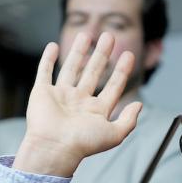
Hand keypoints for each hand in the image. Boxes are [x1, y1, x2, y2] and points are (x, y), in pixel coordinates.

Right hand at [13, 32, 142, 177]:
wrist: (54, 147)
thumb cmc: (82, 144)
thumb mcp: (114, 134)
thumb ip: (128, 120)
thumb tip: (139, 105)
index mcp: (96, 111)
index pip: (113, 86)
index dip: (121, 71)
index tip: (128, 54)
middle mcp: (79, 102)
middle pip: (93, 72)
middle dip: (102, 54)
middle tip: (109, 37)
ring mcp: (60, 96)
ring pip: (71, 68)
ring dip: (78, 51)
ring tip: (86, 35)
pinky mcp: (42, 93)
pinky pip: (44, 72)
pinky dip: (47, 59)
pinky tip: (53, 46)